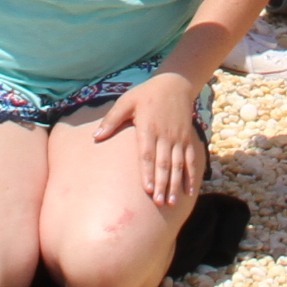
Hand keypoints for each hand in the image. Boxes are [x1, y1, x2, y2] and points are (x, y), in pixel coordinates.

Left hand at [90, 74, 204, 209]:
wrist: (175, 83)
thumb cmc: (146, 94)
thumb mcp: (126, 102)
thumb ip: (111, 120)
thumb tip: (96, 137)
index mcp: (148, 127)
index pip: (147, 154)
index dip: (148, 172)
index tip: (147, 189)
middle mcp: (165, 135)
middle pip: (163, 163)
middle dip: (161, 184)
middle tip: (158, 203)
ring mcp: (178, 138)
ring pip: (178, 165)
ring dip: (175, 185)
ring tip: (170, 202)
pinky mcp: (187, 139)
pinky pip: (191, 160)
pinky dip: (190, 176)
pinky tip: (188, 192)